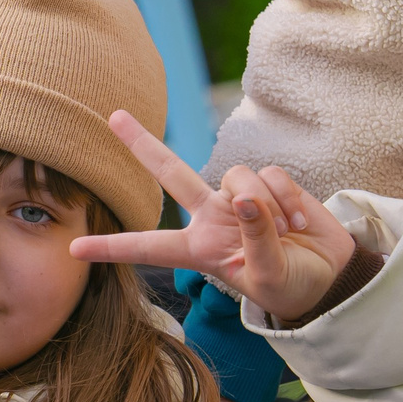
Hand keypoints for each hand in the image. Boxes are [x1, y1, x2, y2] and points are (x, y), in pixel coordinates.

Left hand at [69, 111, 359, 323]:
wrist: (330, 276)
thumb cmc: (291, 285)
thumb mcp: (269, 274)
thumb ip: (256, 238)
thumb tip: (246, 199)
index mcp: (198, 249)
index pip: (148, 247)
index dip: (112, 248)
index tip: (72, 248)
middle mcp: (211, 218)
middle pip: (171, 172)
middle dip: (142, 144)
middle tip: (111, 116)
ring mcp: (240, 198)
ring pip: (236, 177)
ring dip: (265, 205)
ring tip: (286, 233)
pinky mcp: (272, 184)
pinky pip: (272, 175)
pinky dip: (288, 199)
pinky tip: (300, 223)